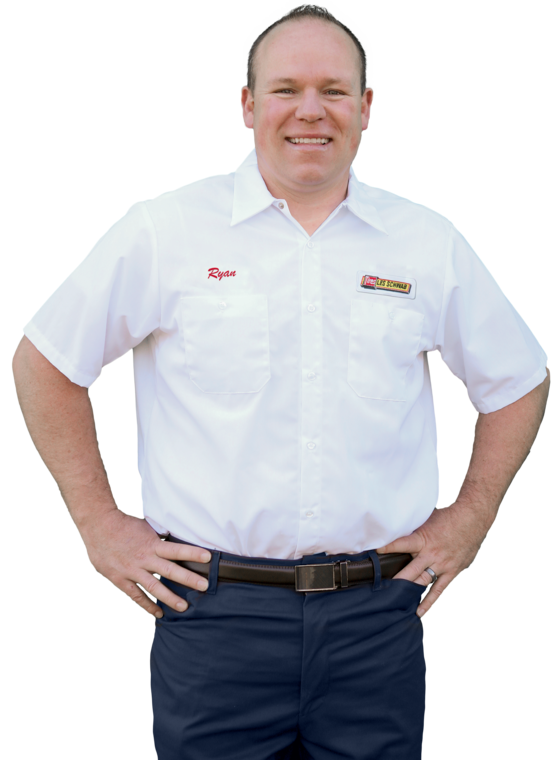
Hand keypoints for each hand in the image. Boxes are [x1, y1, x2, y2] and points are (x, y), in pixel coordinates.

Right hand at [78, 508, 211, 618]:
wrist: (98, 524)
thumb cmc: (122, 524)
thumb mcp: (144, 528)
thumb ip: (156, 540)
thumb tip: (171, 543)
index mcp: (152, 543)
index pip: (176, 549)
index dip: (192, 553)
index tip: (208, 557)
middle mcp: (144, 558)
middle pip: (169, 570)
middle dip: (188, 579)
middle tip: (204, 586)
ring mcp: (131, 570)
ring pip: (153, 587)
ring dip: (169, 598)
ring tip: (183, 607)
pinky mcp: (119, 578)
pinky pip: (135, 595)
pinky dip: (147, 605)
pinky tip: (158, 613)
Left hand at [376, 503, 489, 617]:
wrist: (473, 518)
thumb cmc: (449, 516)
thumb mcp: (428, 519)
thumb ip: (417, 531)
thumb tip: (401, 533)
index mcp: (423, 539)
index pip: (400, 545)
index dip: (386, 549)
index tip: (372, 555)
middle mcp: (431, 554)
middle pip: (410, 570)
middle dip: (395, 580)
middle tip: (381, 590)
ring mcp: (442, 565)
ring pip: (423, 582)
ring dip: (409, 591)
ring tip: (395, 602)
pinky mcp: (452, 572)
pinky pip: (439, 589)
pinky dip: (430, 601)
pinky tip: (420, 611)